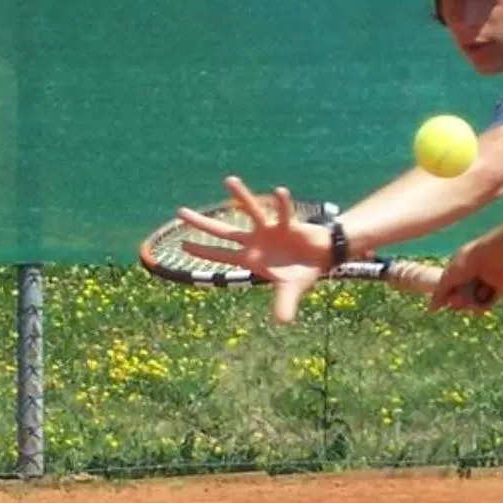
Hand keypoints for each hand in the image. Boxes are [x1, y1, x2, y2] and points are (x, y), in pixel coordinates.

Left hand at [175, 176, 332, 323]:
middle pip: (224, 231)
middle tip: (180, 212)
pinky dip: (282, 203)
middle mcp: (255, 241)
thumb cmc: (301, 273)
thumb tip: (282, 322)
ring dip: (241, 196)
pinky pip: (283, 212)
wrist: (322, 258)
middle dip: (202, 223)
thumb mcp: (290, 291)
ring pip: (251, 210)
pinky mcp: (287, 223)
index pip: (221, 256)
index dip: (203, 252)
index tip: (182, 246)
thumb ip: (284, 305)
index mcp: (251, 259)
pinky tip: (279, 190)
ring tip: (229, 180)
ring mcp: (269, 230)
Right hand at [431, 226, 502, 313]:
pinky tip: (478, 298)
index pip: (450, 292)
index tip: (446, 298)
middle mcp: (471, 280)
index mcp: (459, 273)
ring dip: (468, 304)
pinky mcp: (495, 293)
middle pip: (460, 301)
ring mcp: (483, 287)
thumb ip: (439, 294)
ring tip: (469, 298)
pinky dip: (480, 305)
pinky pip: (485, 306)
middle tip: (458, 298)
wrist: (490, 258)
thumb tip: (430, 310)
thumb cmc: (466, 263)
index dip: (446, 298)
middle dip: (457, 302)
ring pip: (471, 305)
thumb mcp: (447, 278)